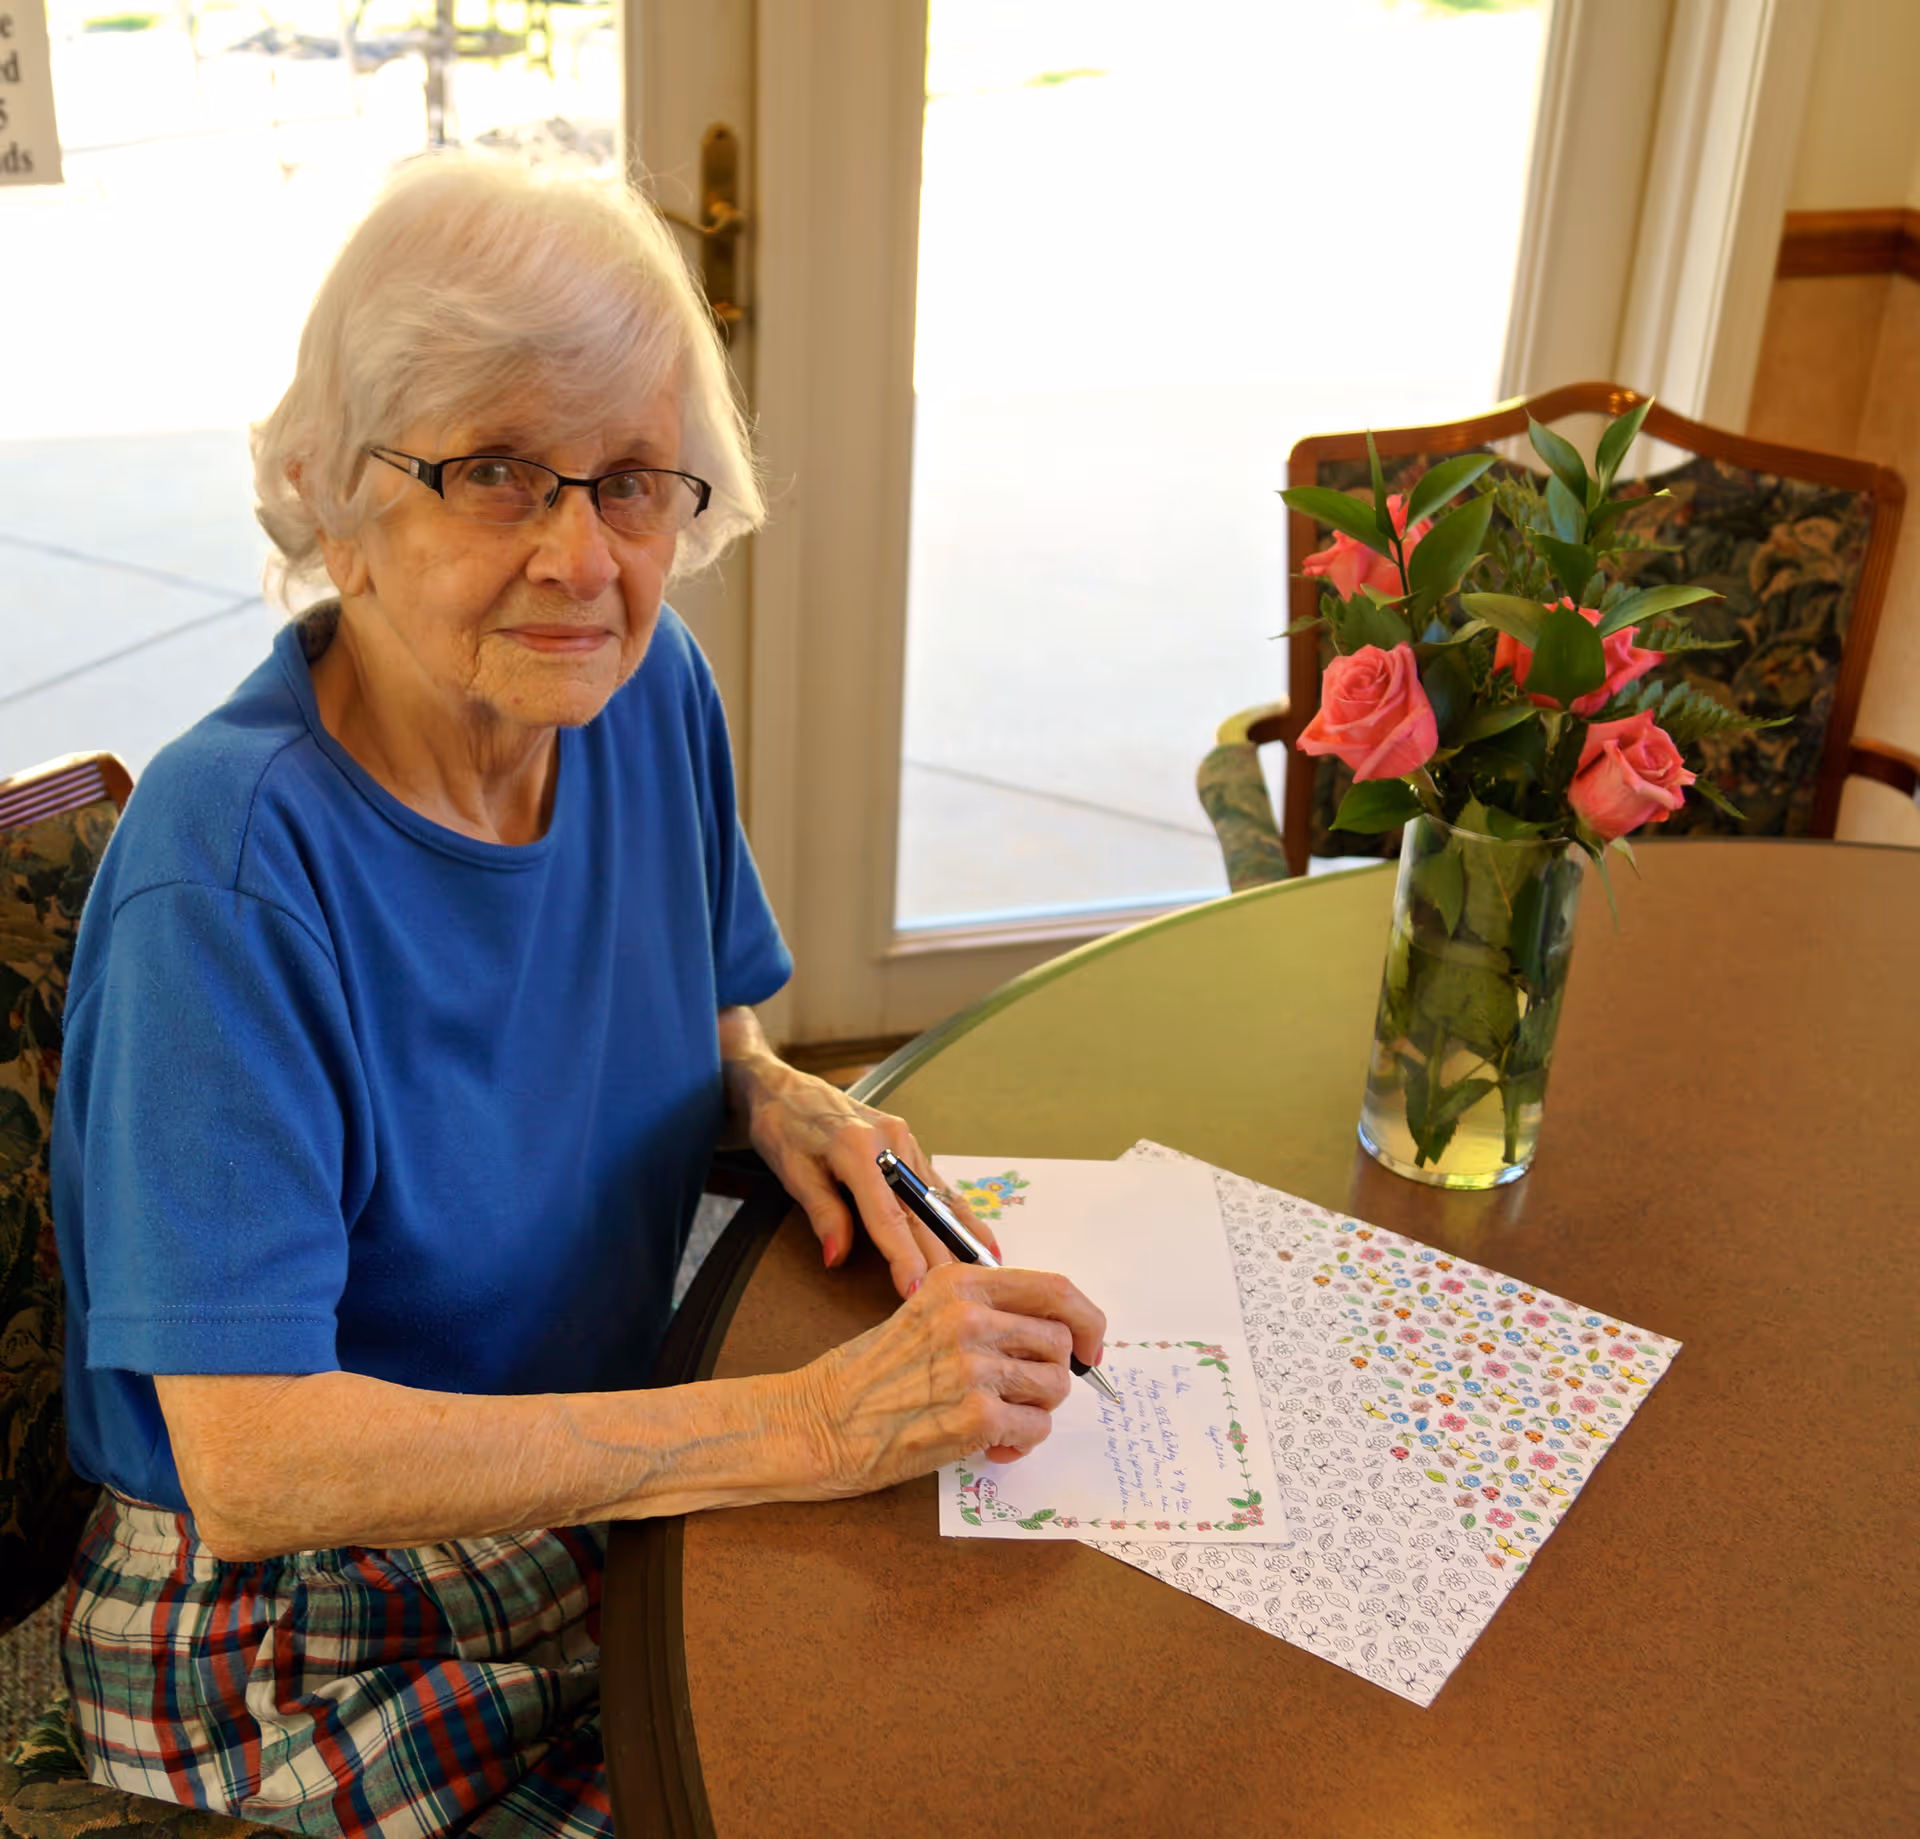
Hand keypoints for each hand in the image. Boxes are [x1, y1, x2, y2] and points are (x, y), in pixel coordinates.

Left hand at [720, 1020, 997, 1297]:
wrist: (785, 1088)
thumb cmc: (783, 1127)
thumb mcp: (792, 1170)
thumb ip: (822, 1213)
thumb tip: (837, 1258)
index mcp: (857, 1148)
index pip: (887, 1215)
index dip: (903, 1257)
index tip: (914, 1291)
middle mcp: (890, 1141)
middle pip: (921, 1212)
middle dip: (940, 1259)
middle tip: (957, 1300)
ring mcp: (905, 1139)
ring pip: (938, 1199)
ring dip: (962, 1239)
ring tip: (986, 1274)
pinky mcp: (909, 1143)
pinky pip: (938, 1186)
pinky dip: (959, 1216)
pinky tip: (982, 1241)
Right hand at [779, 1261, 1106, 1493]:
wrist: (816, 1423)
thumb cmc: (868, 1375)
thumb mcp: (923, 1313)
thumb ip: (984, 1311)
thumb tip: (1056, 1332)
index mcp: (959, 1283)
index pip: (1055, 1289)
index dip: (1087, 1320)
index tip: (1089, 1346)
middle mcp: (969, 1317)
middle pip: (1060, 1341)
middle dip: (1051, 1374)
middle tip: (1021, 1395)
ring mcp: (972, 1366)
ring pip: (1055, 1387)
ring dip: (1036, 1411)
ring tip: (999, 1421)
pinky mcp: (974, 1416)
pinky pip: (1036, 1428)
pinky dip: (1021, 1443)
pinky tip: (988, 1445)